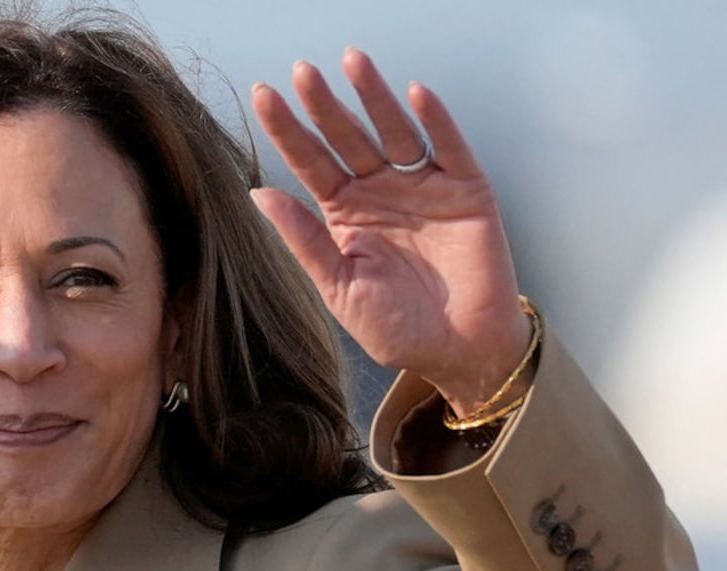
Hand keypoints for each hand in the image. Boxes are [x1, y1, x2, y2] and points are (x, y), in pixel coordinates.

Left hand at [251, 48, 531, 415]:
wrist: (459, 352)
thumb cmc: (398, 328)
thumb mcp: (341, 287)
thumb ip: (305, 240)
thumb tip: (260, 194)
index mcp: (345, 213)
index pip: (311, 162)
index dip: (288, 130)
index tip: (263, 95)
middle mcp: (380, 192)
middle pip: (347, 138)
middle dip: (325, 105)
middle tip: (303, 73)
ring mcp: (423, 187)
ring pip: (394, 131)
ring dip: (374, 96)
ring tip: (353, 62)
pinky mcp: (465, 191)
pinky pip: (449, 147)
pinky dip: (436, 120)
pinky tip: (415, 93)